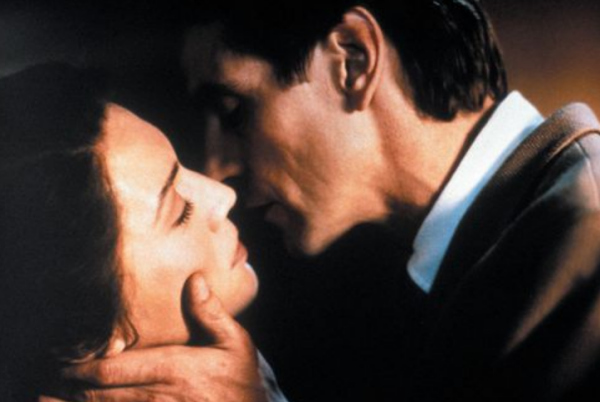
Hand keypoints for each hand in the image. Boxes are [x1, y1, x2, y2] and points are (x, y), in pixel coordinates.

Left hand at [40, 273, 265, 401]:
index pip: (115, 369)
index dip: (82, 366)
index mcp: (174, 368)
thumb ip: (211, 312)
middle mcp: (160, 394)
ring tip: (47, 398)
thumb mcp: (235, 341)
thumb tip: (194, 279)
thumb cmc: (241, 378)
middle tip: (46, 377)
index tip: (63, 358)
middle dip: (69, 386)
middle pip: (100, 394)